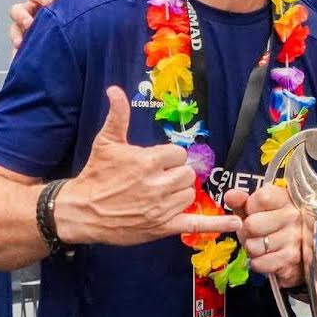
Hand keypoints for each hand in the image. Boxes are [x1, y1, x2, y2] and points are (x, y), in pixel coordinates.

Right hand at [9, 0, 83, 49]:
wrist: (85, 27)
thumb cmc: (78, 4)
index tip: (49, 1)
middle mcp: (33, 10)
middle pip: (18, 10)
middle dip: (22, 16)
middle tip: (31, 23)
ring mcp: (29, 27)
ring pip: (14, 28)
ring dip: (16, 34)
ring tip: (21, 42)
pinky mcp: (30, 43)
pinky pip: (20, 46)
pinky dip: (18, 50)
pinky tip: (21, 54)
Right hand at [55, 86, 240, 245]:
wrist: (81, 212)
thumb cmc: (95, 175)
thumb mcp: (106, 142)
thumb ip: (117, 116)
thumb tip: (115, 90)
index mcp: (148, 161)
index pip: (178, 155)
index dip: (169, 158)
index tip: (156, 163)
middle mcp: (158, 185)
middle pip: (187, 175)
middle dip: (175, 175)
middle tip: (158, 179)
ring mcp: (161, 207)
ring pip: (189, 195)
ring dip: (180, 194)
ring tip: (160, 195)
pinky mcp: (162, 227)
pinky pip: (196, 223)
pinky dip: (218, 223)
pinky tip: (236, 222)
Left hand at [225, 184, 303, 287]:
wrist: (300, 250)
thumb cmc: (274, 225)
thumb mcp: (259, 209)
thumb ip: (242, 202)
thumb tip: (230, 196)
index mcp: (286, 199)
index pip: (260, 198)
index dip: (250, 207)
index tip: (255, 212)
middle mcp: (293, 216)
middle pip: (251, 225)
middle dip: (247, 232)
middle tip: (256, 233)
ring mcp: (294, 238)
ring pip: (252, 246)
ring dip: (252, 249)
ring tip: (263, 245)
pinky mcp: (290, 259)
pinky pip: (258, 263)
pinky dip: (258, 263)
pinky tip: (268, 256)